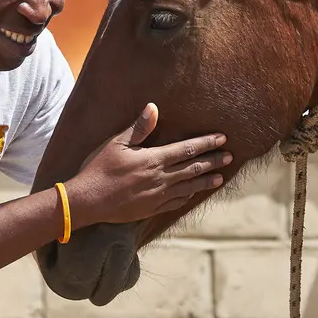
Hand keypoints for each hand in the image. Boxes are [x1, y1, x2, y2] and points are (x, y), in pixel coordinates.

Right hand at [64, 103, 230, 226]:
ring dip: (205, 180)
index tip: (222, 139)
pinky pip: (175, 202)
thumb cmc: (98, 169)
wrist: (87, 201)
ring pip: (188, 186)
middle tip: (230, 157)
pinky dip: (187, 196)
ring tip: (220, 178)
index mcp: (153, 159)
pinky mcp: (150, 209)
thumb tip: (153, 108)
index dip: (206, 143)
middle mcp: (160, 178)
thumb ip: (138, 128)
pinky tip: (192, 194)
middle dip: (213, 161)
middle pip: (193, 168)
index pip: (187, 149)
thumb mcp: (116, 144)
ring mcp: (157, 196)